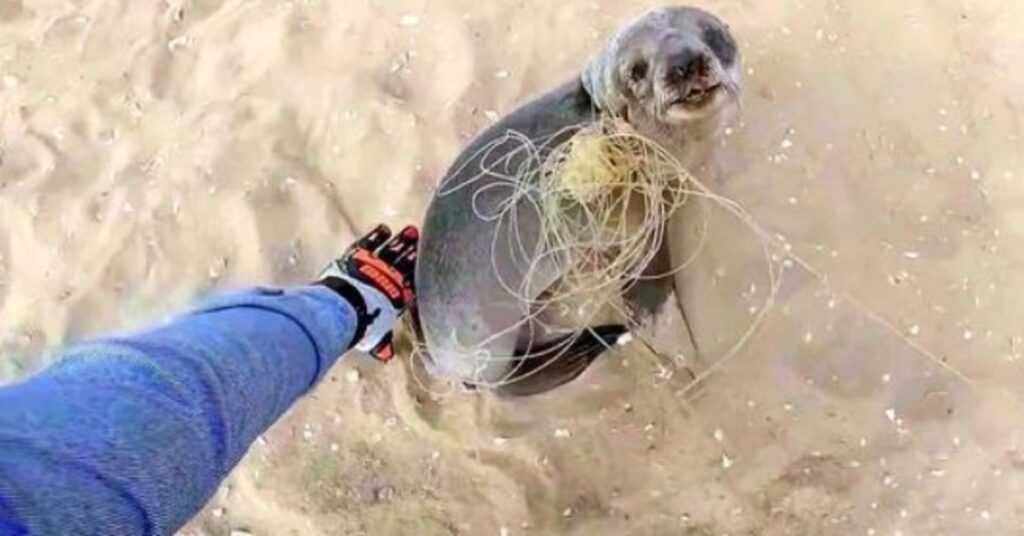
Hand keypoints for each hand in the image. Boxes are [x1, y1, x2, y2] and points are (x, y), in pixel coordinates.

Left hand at [317, 224, 418, 360]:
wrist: (345, 308)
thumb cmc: (361, 325)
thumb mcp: (374, 337)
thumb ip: (381, 343)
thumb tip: (387, 356)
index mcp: (396, 298)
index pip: (411, 284)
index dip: (417, 275)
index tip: (426, 267)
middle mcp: (390, 279)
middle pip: (405, 263)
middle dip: (415, 253)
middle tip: (424, 241)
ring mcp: (375, 264)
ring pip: (392, 250)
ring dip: (402, 241)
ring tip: (412, 231)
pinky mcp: (359, 255)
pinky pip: (370, 243)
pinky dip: (377, 236)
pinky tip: (384, 229)